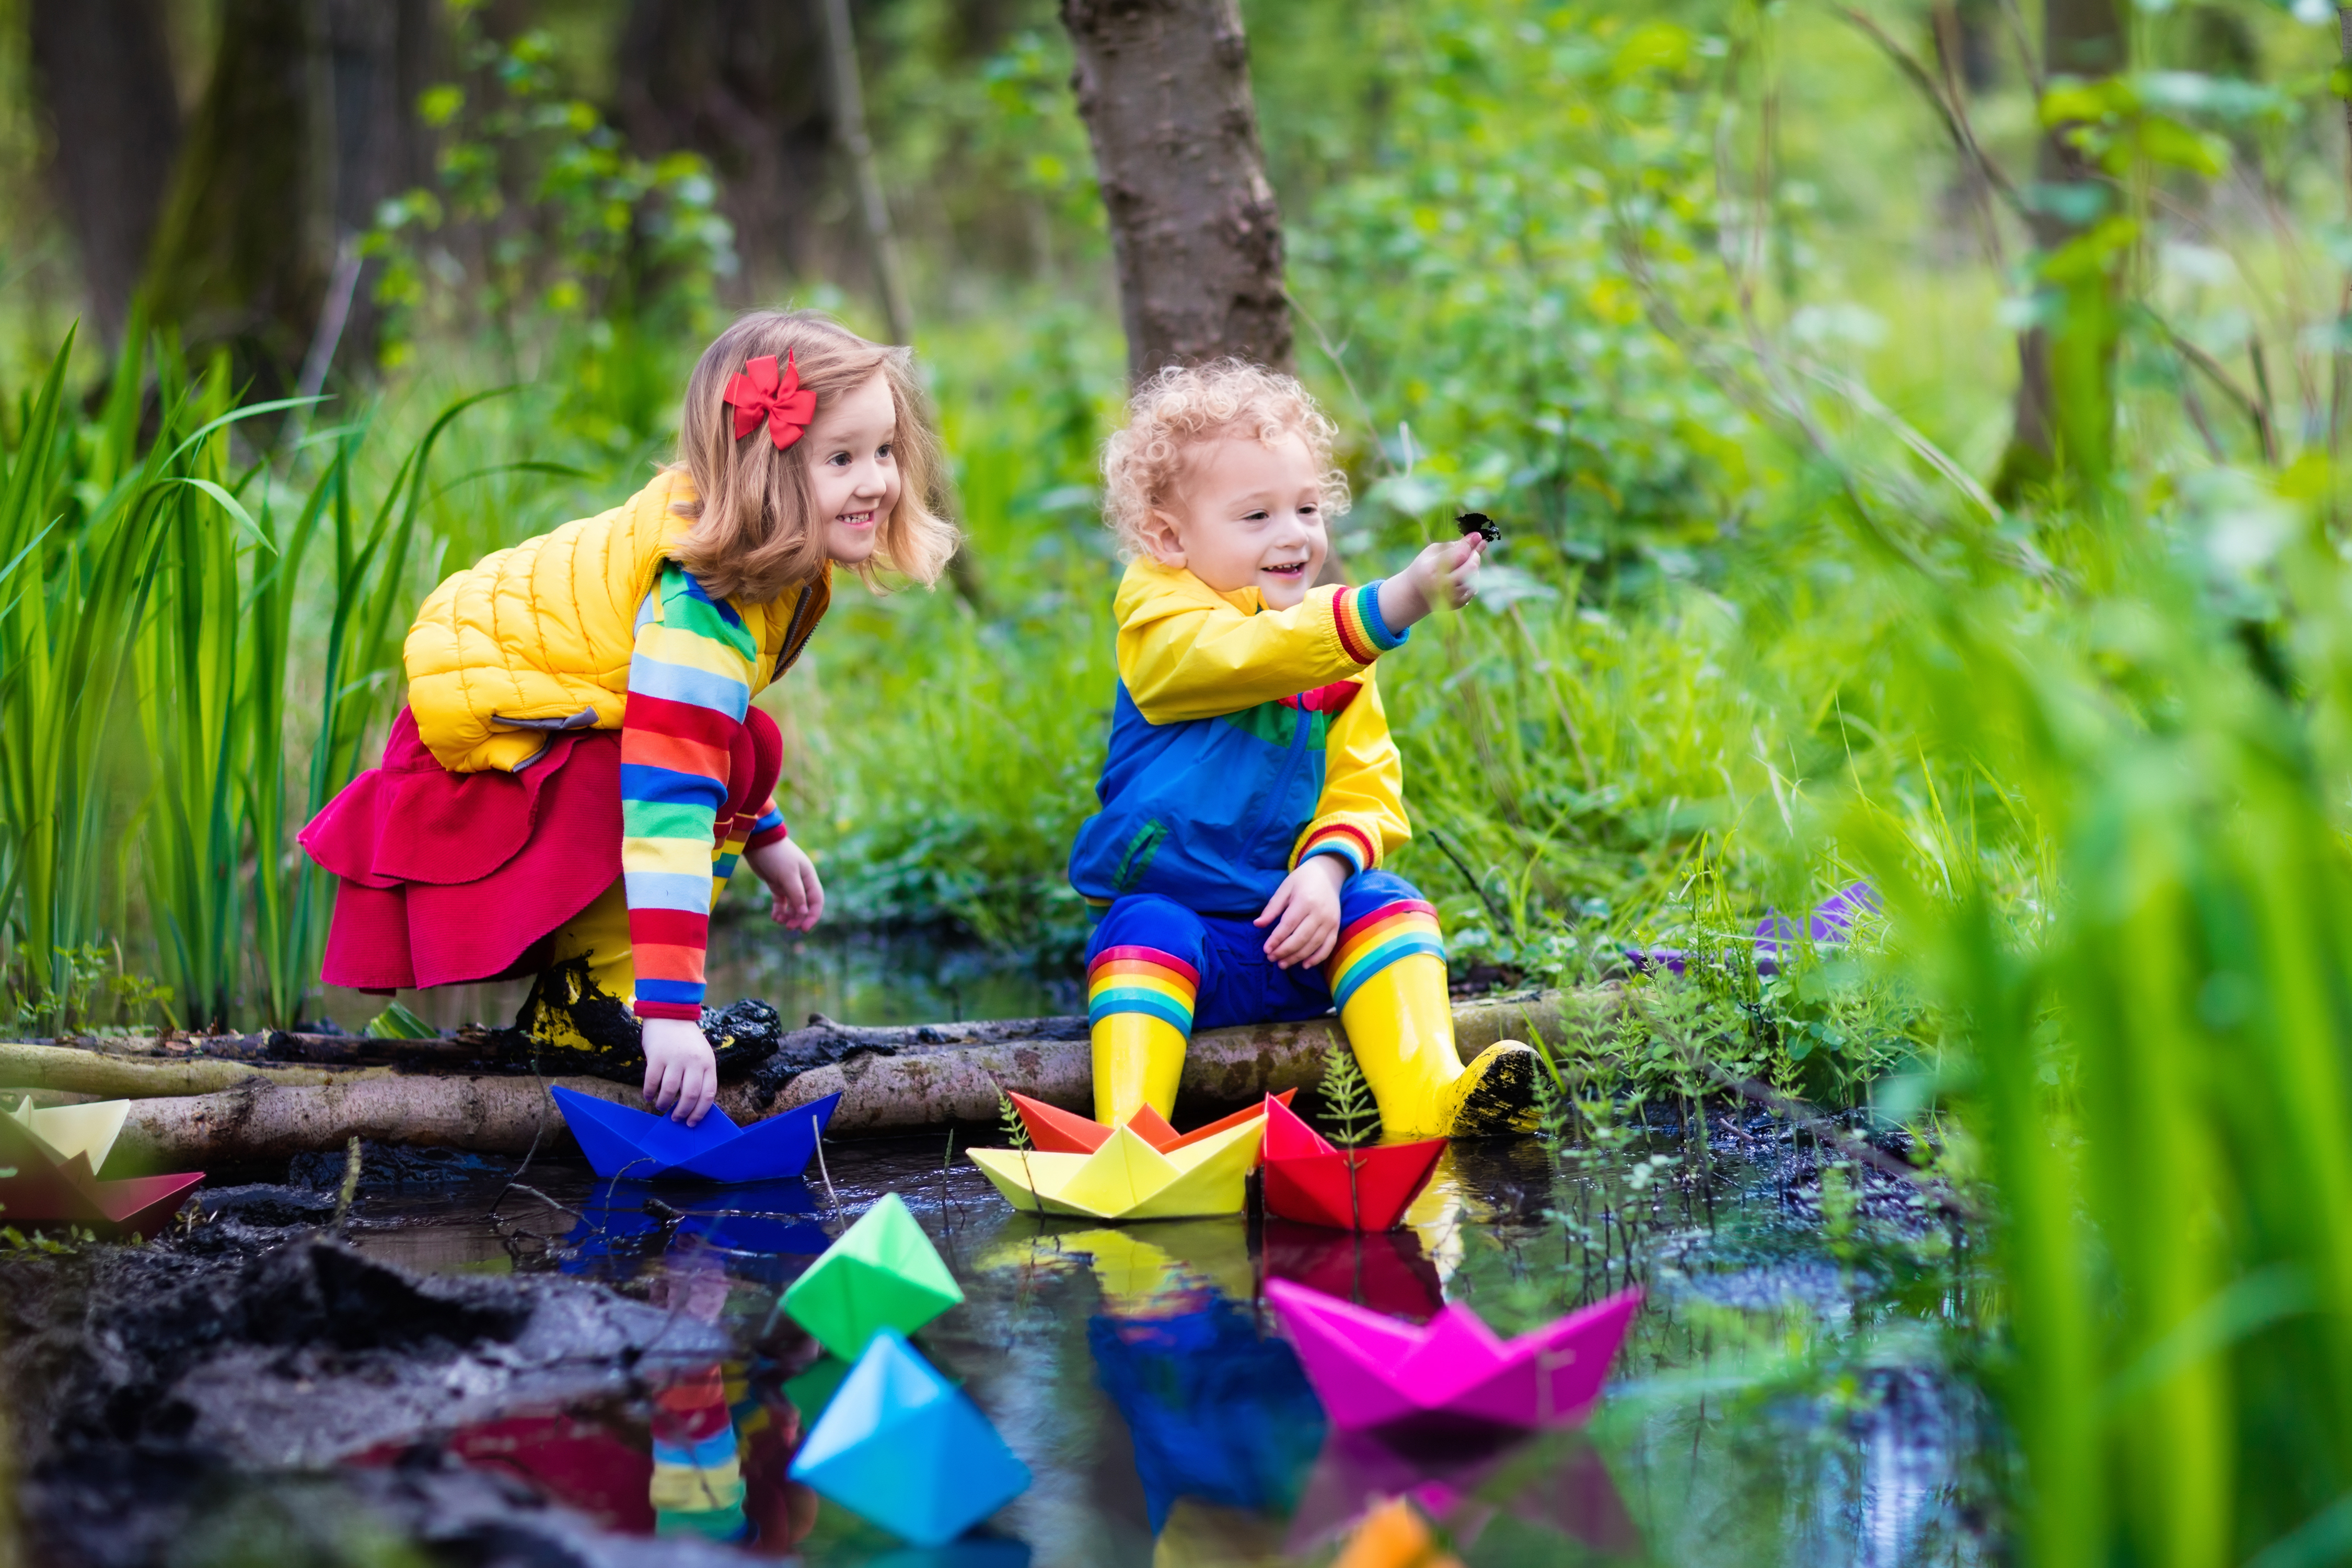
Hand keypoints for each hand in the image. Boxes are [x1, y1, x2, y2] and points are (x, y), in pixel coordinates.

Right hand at [642, 1016, 717, 1124]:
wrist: (670, 1014)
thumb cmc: (686, 1040)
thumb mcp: (701, 1055)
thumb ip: (700, 1075)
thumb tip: (694, 1105)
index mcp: (707, 1063)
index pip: (708, 1094)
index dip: (700, 1112)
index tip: (692, 1122)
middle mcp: (693, 1062)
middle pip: (690, 1096)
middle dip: (682, 1112)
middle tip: (675, 1118)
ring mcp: (675, 1058)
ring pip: (670, 1091)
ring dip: (664, 1104)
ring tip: (661, 1106)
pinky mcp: (656, 1056)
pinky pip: (652, 1081)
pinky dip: (650, 1093)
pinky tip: (649, 1096)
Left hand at [746, 837, 824, 930]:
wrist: (758, 841)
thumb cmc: (776, 855)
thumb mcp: (788, 875)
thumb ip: (797, 894)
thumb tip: (804, 913)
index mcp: (809, 877)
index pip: (816, 901)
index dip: (813, 916)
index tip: (804, 929)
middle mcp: (801, 882)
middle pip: (805, 905)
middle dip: (798, 918)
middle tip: (789, 928)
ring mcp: (788, 883)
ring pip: (793, 905)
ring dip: (789, 916)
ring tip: (779, 922)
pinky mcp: (776, 884)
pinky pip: (781, 902)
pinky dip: (779, 910)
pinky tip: (775, 917)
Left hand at [1254, 855, 1348, 969]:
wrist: (1328, 873)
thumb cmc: (1302, 880)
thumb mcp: (1285, 889)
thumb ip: (1272, 908)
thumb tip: (1257, 925)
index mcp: (1304, 901)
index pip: (1288, 925)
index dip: (1276, 939)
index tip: (1266, 949)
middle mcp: (1319, 913)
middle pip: (1300, 938)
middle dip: (1284, 951)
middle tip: (1271, 958)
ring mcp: (1330, 921)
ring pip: (1313, 945)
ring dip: (1297, 957)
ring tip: (1283, 964)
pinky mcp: (1336, 927)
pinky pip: (1328, 946)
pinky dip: (1317, 958)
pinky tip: (1304, 965)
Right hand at [1376, 533, 1485, 632]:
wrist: (1415, 594)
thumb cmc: (1424, 568)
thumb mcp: (1432, 552)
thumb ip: (1453, 545)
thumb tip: (1475, 538)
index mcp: (1434, 570)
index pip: (1459, 554)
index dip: (1470, 543)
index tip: (1477, 535)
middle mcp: (1443, 585)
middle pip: (1471, 567)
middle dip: (1475, 555)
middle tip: (1474, 548)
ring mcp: (1452, 597)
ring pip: (1474, 577)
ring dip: (1473, 567)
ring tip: (1463, 563)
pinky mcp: (1458, 603)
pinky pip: (1474, 588)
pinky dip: (1472, 579)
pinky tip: (1463, 575)